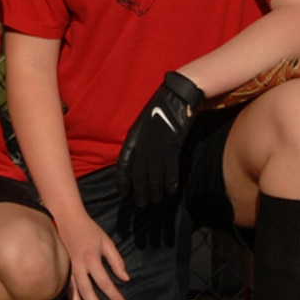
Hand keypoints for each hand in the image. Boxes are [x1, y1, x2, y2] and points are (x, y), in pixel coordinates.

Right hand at [57, 212, 129, 299]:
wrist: (64, 215)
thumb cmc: (88, 228)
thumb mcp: (106, 241)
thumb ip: (116, 260)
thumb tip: (125, 278)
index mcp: (91, 259)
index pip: (104, 282)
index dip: (114, 295)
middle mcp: (77, 265)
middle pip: (87, 291)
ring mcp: (65, 267)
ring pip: (71, 292)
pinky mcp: (58, 266)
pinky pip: (58, 286)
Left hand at [115, 71, 203, 206]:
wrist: (176, 96)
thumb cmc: (159, 108)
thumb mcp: (142, 124)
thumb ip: (139, 141)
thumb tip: (137, 159)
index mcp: (133, 137)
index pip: (123, 163)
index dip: (122, 180)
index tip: (123, 193)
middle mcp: (143, 143)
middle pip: (138, 172)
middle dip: (139, 190)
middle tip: (141, 204)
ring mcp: (157, 145)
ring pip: (154, 173)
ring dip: (155, 189)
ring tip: (155, 200)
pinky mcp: (173, 145)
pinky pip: (170, 168)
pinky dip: (170, 181)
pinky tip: (170, 190)